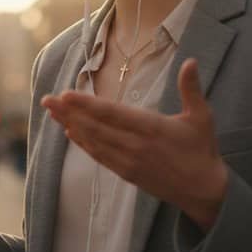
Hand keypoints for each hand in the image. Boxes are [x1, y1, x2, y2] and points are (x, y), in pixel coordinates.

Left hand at [40, 58, 227, 230]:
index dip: (87, 104)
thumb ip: (191, 89)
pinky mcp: (126, 172)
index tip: (66, 94)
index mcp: (152, 128)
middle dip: (70, 112)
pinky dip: (83, 144)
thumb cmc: (202, 149)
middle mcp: (136, 145)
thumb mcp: (201, 117)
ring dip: (71, 125)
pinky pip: (100, 156)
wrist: (203, 190)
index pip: (112, 113)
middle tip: (48, 99)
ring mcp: (129, 160)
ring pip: (94, 141)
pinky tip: (70, 132)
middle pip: (96, 126)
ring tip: (52, 112)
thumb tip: (191, 61)